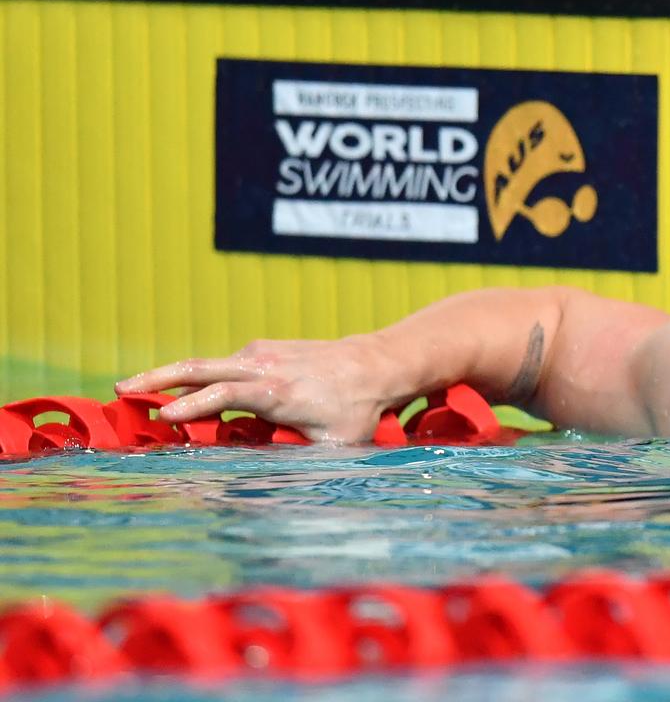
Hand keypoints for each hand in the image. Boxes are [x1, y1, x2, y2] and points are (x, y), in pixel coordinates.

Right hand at [114, 335, 399, 443]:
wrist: (374, 364)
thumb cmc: (354, 411)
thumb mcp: (332, 447)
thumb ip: (299, 463)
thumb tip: (273, 495)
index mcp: (276, 391)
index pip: (224, 394)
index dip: (192, 406)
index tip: (161, 416)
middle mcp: (262, 366)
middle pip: (199, 366)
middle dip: (157, 378)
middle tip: (120, 390)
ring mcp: (259, 353)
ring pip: (204, 364)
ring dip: (168, 378)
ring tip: (136, 394)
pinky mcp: (260, 350)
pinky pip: (220, 365)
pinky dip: (196, 378)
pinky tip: (180, 394)